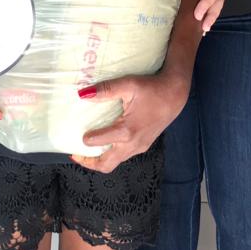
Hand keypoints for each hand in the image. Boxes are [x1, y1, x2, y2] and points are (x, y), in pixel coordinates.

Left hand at [70, 70, 187, 173]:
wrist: (175, 94)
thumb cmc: (152, 88)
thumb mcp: (128, 85)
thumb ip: (106, 90)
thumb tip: (83, 94)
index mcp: (127, 131)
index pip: (99, 143)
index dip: (86, 140)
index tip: (78, 134)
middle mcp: (133, 144)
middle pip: (106, 164)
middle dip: (89, 162)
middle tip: (76, 154)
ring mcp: (139, 147)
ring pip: (115, 162)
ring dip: (100, 159)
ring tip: (87, 149)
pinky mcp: (143, 145)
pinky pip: (123, 155)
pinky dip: (111, 153)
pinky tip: (106, 142)